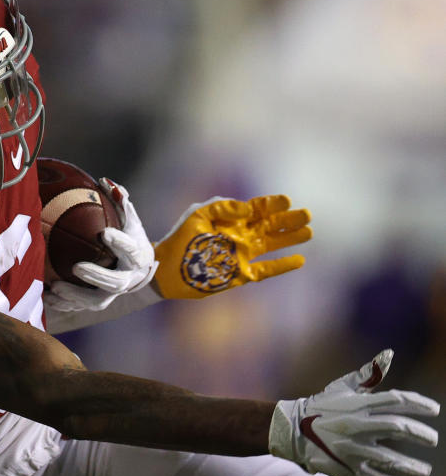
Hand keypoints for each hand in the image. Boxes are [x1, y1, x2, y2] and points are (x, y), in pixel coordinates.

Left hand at [44, 180, 156, 312]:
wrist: (138, 269)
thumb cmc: (129, 236)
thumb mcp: (129, 218)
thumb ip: (120, 200)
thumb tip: (105, 181)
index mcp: (136, 256)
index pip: (131, 249)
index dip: (119, 242)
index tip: (104, 234)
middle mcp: (126, 278)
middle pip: (115, 283)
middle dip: (96, 276)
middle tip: (76, 268)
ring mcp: (111, 293)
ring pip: (95, 301)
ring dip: (75, 296)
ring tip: (55, 288)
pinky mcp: (96, 301)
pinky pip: (79, 307)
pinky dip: (62, 304)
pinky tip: (45, 297)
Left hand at [153, 194, 310, 298]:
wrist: (167, 268)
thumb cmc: (180, 239)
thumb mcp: (198, 215)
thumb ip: (223, 207)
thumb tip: (249, 208)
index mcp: (231, 220)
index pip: (257, 209)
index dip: (273, 204)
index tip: (286, 201)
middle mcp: (240, 236)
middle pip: (270, 226)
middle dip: (288, 220)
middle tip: (306, 214)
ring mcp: (242, 255)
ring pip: (272, 245)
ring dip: (290, 238)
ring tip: (309, 231)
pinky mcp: (241, 274)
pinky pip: (266, 270)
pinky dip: (282, 266)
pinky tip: (299, 260)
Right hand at [269, 349, 438, 475]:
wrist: (292, 429)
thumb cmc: (322, 405)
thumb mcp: (342, 387)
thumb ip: (368, 373)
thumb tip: (389, 354)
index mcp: (357, 403)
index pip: (396, 400)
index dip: (419, 403)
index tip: (435, 410)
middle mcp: (355, 424)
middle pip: (397, 427)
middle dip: (420, 434)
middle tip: (433, 440)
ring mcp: (351, 447)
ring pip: (389, 458)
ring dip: (411, 466)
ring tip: (425, 470)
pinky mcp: (346, 465)